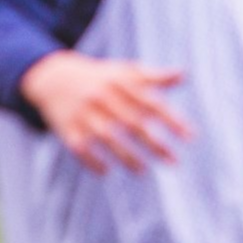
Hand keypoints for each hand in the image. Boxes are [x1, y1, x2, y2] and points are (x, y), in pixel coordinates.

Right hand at [19, 51, 190, 173]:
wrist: (53, 77)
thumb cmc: (100, 77)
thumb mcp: (124, 71)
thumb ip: (153, 76)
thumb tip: (184, 75)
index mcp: (120, 83)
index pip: (150, 103)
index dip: (171, 120)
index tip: (190, 137)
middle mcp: (102, 97)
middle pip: (132, 123)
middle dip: (154, 144)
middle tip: (174, 162)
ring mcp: (83, 113)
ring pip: (107, 137)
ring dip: (126, 156)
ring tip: (143, 170)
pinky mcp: (65, 128)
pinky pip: (80, 147)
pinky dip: (92, 161)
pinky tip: (107, 171)